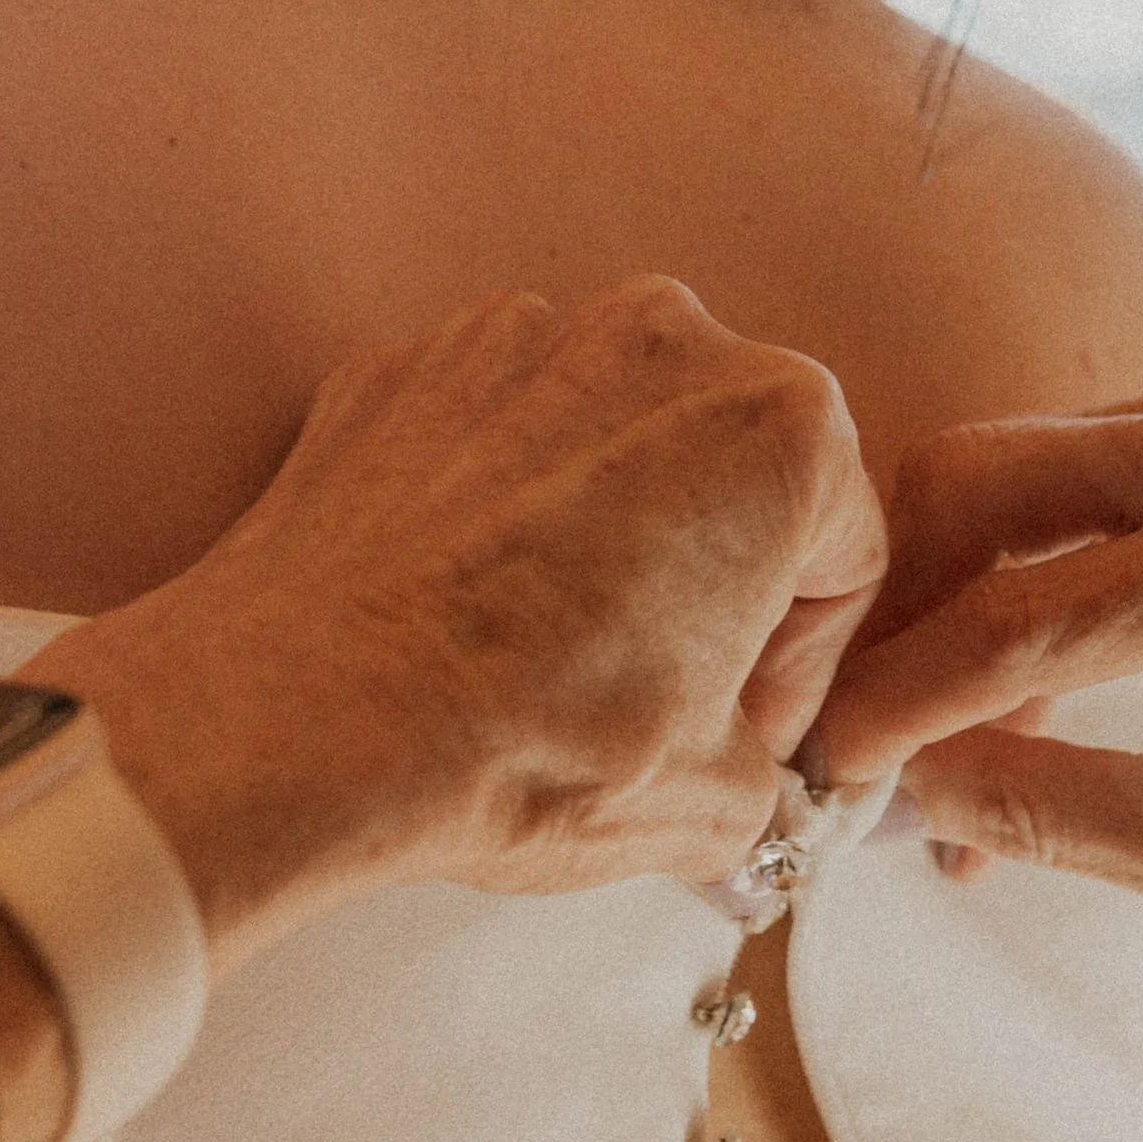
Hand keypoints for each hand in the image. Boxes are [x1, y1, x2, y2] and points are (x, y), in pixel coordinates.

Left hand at [28, 278, 884, 966]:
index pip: (847, 552)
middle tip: (660, 689)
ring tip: (548, 650)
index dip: (805, 664)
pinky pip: (495, 431)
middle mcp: (664, 343)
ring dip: (608, 528)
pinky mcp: (410, 363)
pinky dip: (500, 502)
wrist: (295, 720)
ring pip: (614, 440)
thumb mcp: (707, 804)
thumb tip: (742, 777)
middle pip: (736, 473)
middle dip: (714, 575)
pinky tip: (464, 605)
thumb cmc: (517, 744)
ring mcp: (524, 337)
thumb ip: (766, 776)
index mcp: (782, 427)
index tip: (749, 729)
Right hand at [813, 384, 1142, 915]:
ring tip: (913, 734)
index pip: (1016, 618)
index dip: (897, 701)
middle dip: (886, 609)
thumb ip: (1039, 815)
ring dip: (931, 597)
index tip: (822, 771)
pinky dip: (989, 581)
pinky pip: (1042, 482)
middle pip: (970, 483)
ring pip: (990, 473)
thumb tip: (892, 790)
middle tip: (846, 724)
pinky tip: (980, 698)